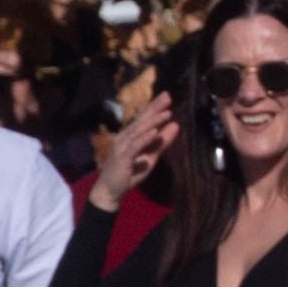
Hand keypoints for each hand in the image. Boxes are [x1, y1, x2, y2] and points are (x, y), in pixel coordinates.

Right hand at [90, 93, 178, 212]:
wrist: (111, 190)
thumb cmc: (130, 172)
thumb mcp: (151, 156)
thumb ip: (162, 142)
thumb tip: (176, 125)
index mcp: (130, 136)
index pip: (144, 118)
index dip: (154, 107)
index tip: (167, 96)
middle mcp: (124, 137)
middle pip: (141, 120)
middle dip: (155, 108)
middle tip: (168, 96)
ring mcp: (122, 146)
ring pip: (139, 131)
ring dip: (153, 121)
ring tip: (167, 112)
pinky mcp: (122, 157)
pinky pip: (135, 146)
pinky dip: (144, 138)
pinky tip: (154, 132)